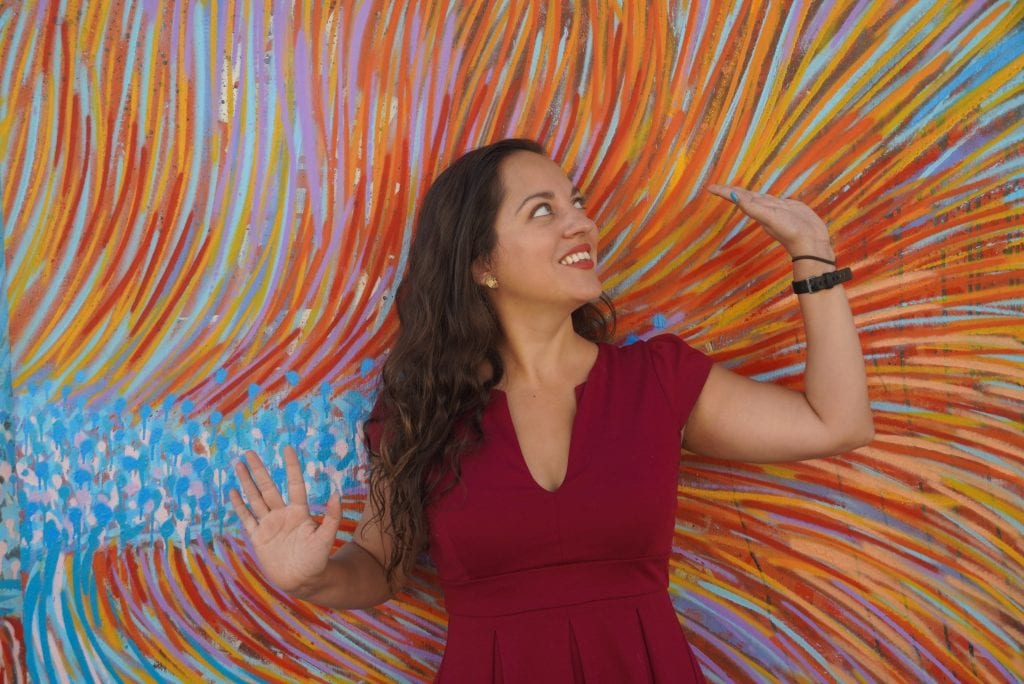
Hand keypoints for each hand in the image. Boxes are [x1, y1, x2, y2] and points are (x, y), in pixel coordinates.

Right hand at [229, 445, 341, 595]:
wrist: (303, 581)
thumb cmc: (317, 560)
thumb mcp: (326, 538)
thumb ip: (331, 517)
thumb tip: (336, 493)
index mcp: (299, 512)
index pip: (294, 484)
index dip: (291, 467)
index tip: (287, 448)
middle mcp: (282, 515)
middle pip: (268, 488)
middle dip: (258, 471)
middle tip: (249, 452)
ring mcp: (269, 525)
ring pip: (255, 499)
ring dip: (247, 483)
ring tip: (238, 465)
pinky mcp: (258, 538)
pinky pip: (247, 519)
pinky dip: (240, 506)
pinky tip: (233, 492)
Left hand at [706, 184, 834, 259]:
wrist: (810, 242)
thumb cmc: (789, 231)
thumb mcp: (768, 217)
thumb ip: (752, 207)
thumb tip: (733, 195)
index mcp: (756, 210)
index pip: (737, 197)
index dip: (724, 192)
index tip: (710, 187)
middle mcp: (764, 209)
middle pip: (744, 196)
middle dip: (731, 191)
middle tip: (718, 186)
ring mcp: (775, 209)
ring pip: (757, 197)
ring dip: (746, 193)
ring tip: (736, 189)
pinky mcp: (788, 208)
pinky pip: (772, 199)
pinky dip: (765, 196)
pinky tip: (764, 196)